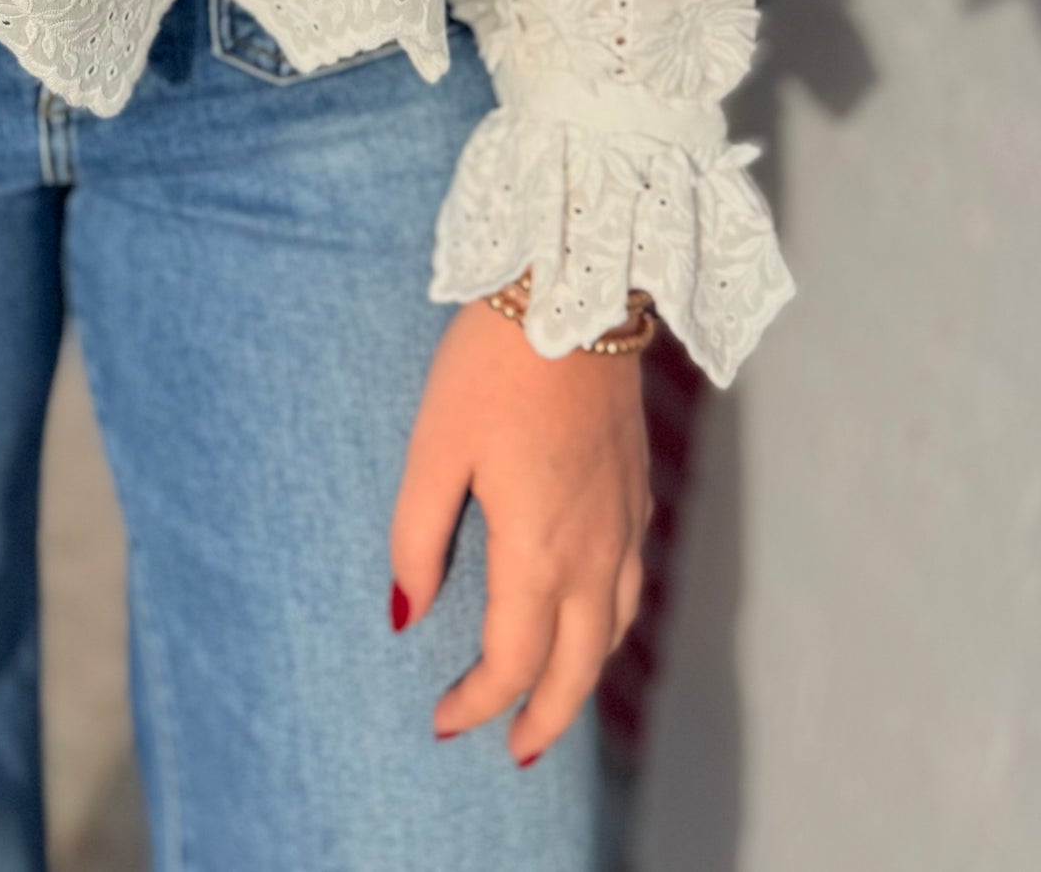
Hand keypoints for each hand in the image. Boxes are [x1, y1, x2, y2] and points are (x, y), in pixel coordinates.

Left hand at [390, 297, 649, 765]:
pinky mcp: (635, 486)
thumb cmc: (492, 365)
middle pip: (579, 665)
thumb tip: (404, 616)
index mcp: (538, 548)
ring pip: (614, 628)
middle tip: (513, 751)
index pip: (513, 659)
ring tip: (552, 696)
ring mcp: (624, 518)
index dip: (477, 702)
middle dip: (544, 717)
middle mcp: (594, 548)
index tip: (442, 721)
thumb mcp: (433, 449)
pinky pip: (631, 583)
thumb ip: (418, 538)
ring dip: (583, 675)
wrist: (574, 288)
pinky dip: (609, 622)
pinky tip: (590, 612)